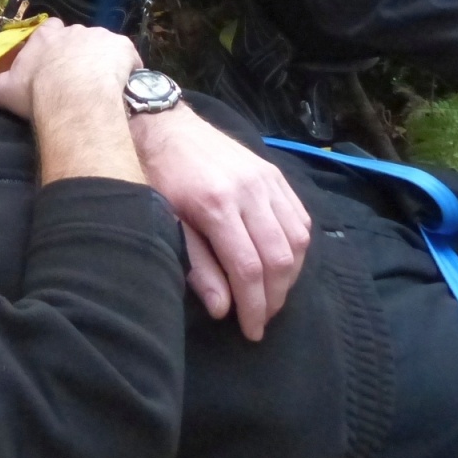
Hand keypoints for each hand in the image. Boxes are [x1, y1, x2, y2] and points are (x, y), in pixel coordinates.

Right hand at [0, 17, 141, 119]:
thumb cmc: (37, 91)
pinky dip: (125, 68)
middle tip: (76, 78)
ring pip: (102, 46)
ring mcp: (100, 36)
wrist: (74, 97)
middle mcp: (73, 30)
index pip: (49, 29)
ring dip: (101, 61)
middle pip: (76, 38)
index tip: (52, 59)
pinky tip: (121, 87)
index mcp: (46, 36)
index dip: (52, 43)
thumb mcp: (3, 90)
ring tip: (100, 86)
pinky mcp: (123, 47)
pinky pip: (126, 57)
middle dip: (77, 53)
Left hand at [130, 108, 311, 341]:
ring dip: (290, 277)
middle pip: (279, 258)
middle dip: (274, 298)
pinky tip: (283, 264)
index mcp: (216, 204)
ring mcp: (266, 180)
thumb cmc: (157, 176)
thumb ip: (196, 265)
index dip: (254, 307)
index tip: (251, 331)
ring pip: (297, 240)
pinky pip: (300, 218)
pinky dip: (297, 248)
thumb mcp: (165, 220)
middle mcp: (249, 191)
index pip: (248, 268)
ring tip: (271, 297)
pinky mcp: (274, 174)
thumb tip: (222, 308)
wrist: (165, 125)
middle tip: (261, 319)